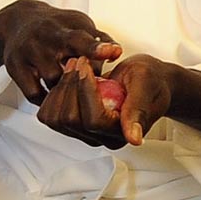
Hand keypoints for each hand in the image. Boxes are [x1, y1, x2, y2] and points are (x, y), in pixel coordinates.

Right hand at [0, 0, 122, 104]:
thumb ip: (99, 39)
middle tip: (89, 85)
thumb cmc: (56, 26)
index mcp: (63, 28)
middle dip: (77, 80)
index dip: (97, 48)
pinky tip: (56, 96)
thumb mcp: (79, 25)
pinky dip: (47, 99)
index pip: (81, 39)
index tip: (113, 53)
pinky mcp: (14, 67)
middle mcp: (42, 39)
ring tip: (73, 87)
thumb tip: (116, 53)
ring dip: (65, 90)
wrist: (18, 20)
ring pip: (50, 83)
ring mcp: (26, 54)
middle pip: (61, 68)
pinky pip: (33, 94)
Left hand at [37, 53, 179, 147]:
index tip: (85, 64)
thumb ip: (138, 110)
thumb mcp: (145, 86)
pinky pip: (50, 115)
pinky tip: (67, 77)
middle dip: (70, 86)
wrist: (147, 81)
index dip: (85, 90)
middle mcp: (102, 137)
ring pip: (56, 118)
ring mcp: (86, 133)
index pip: (93, 120)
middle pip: (70, 120)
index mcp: (122, 132)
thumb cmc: (149, 81)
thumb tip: (134, 138)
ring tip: (73, 65)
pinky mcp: (73, 125)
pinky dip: (54, 93)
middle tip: (79, 61)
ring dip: (60, 88)